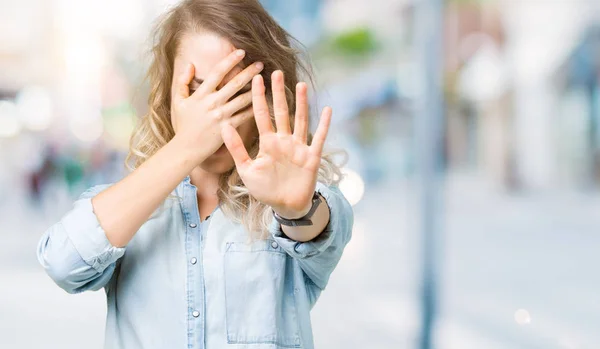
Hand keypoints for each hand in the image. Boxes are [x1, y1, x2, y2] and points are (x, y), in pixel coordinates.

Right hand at [170, 49, 263, 160]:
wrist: (186, 149)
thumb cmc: (183, 125)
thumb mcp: (178, 101)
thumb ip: (183, 81)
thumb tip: (190, 64)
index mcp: (201, 94)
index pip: (218, 72)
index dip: (230, 60)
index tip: (241, 51)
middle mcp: (213, 103)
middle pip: (235, 83)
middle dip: (249, 72)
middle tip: (261, 64)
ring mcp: (221, 116)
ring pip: (243, 99)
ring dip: (256, 89)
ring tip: (266, 81)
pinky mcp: (228, 128)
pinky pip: (245, 116)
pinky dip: (255, 108)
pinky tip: (264, 102)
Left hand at [221, 70, 331, 218]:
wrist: (285, 207)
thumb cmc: (265, 189)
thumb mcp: (246, 169)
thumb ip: (236, 148)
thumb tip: (224, 125)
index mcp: (267, 142)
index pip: (261, 115)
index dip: (258, 97)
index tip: (255, 79)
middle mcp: (283, 141)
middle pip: (281, 112)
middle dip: (279, 93)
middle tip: (276, 72)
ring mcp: (298, 147)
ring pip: (300, 120)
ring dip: (302, 103)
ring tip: (301, 85)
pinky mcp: (311, 157)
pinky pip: (318, 138)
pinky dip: (323, 125)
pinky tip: (327, 109)